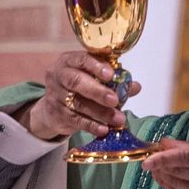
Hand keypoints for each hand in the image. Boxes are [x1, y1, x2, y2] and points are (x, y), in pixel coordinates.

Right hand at [18, 50, 133, 141]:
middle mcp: (59, 75)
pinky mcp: (57, 114)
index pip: (81, 59)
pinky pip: (75, 120)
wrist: (52, 107)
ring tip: (118, 119)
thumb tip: (135, 86)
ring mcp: (55, 95)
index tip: (111, 75)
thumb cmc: (77, 86)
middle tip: (115, 100)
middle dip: (97, 91)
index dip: (96, 66)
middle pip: (76, 81)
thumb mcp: (91, 78)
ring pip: (78, 103)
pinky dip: (91, 125)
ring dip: (100, 112)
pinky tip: (104, 129)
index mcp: (69, 61)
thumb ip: (114, 81)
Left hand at [140, 141, 188, 188]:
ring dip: (160, 174)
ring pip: (173, 182)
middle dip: (159, 163)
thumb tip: (165, 143)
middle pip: (175, 170)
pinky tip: (162, 178)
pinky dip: (167, 185)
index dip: (164, 158)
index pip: (184, 157)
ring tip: (153, 166)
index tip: (148, 158)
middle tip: (149, 155)